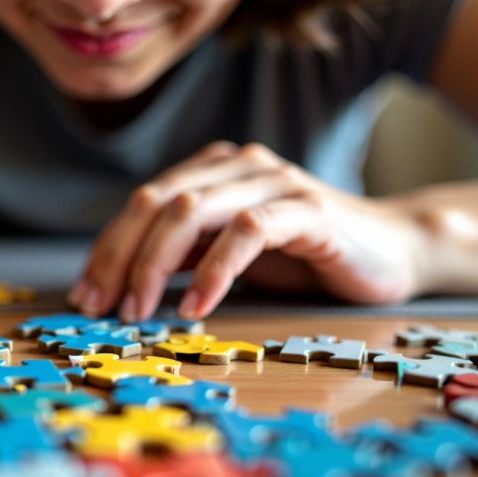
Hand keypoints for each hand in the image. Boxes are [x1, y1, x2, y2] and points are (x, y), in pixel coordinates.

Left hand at [69, 142, 430, 320]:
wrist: (392, 252)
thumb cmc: (303, 259)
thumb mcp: (228, 254)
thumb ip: (184, 253)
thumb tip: (119, 281)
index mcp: (213, 170)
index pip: (143, 202)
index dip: (108, 248)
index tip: (85, 294)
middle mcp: (238, 165)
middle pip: (156, 202)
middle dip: (119, 256)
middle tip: (101, 306)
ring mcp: (273, 182)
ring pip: (192, 211)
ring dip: (154, 265)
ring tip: (138, 310)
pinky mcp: (307, 209)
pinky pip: (247, 232)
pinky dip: (214, 270)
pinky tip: (196, 306)